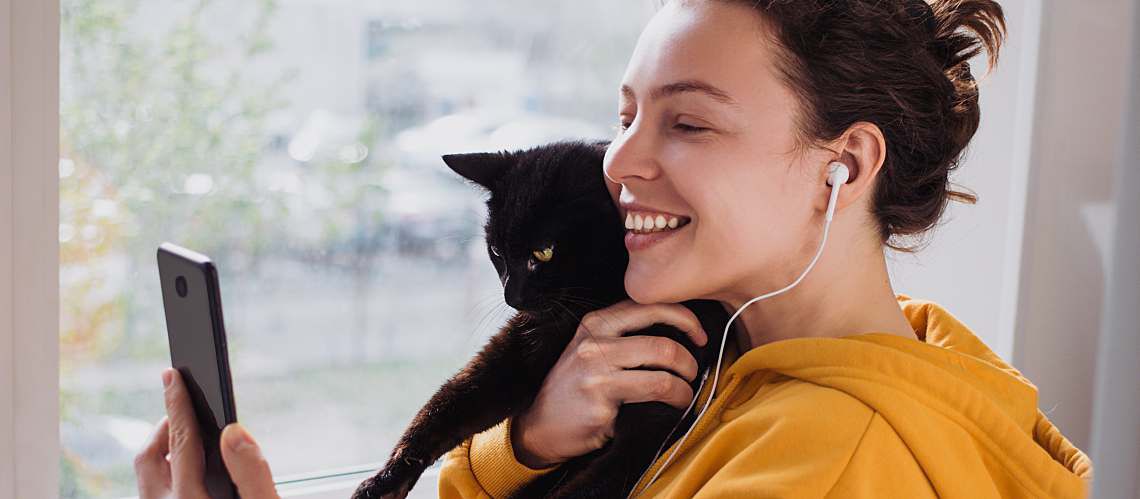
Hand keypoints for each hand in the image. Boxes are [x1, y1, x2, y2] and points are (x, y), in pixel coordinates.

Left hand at [134, 368, 279, 498]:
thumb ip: (250, 473)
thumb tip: (233, 432)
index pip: (180, 440)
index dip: (178, 404)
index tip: (172, 376)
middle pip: (148, 456)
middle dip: (165, 427)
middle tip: (188, 412)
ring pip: (147, 474)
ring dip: (164, 451)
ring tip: (192, 442)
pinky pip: (154, 489)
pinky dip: (168, 471)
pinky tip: (190, 473)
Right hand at [512, 299, 707, 467]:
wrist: (540, 426)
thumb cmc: (575, 387)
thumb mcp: (592, 348)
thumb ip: (625, 334)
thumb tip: (679, 330)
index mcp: (596, 323)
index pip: (650, 307)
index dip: (684, 318)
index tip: (699, 335)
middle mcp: (595, 344)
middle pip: (663, 344)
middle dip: (688, 361)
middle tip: (692, 372)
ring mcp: (597, 374)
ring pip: (663, 374)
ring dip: (684, 386)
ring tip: (684, 393)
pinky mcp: (602, 403)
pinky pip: (654, 398)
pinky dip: (674, 402)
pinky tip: (672, 407)